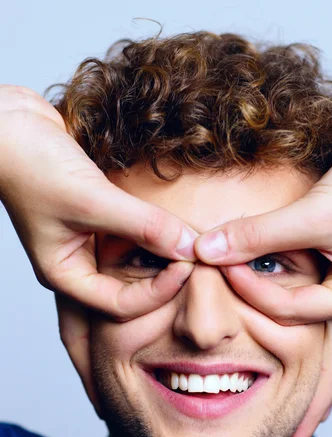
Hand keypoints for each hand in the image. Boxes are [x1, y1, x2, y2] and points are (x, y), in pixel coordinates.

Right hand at [0, 86, 196, 318]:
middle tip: (199, 258)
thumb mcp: (90, 198)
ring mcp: (89, 239)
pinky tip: (176, 220)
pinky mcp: (99, 216)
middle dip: (166, 276)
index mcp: (66, 274)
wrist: (7, 122)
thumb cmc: (30, 163)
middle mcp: (79, 262)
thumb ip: (142, 223)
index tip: (189, 266)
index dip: (159, 292)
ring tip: (193, 241)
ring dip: (164, 252)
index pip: (121, 305)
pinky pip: (133, 231)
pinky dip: (154, 229)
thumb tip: (190, 246)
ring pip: (136, 259)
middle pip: (132, 286)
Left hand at [195, 113, 331, 324]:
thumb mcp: (315, 214)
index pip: (286, 309)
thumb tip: (205, 249)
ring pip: (281, 279)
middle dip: (246, 284)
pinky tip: (241, 238)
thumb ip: (259, 234)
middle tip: (212, 263)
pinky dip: (263, 249)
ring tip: (220, 252)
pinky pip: (286, 256)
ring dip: (251, 266)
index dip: (248, 289)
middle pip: (281, 302)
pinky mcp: (324, 245)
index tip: (217, 262)